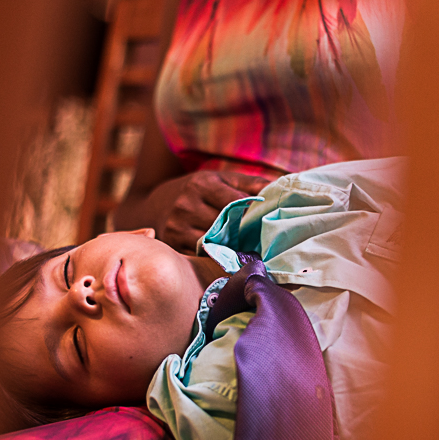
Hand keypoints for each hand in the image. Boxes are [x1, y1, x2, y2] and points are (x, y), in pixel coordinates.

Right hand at [146, 171, 268, 252]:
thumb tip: (283, 186)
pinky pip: (200, 257)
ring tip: (249, 254)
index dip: (253, 216)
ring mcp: (178, 226)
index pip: (235, 203)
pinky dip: (216, 259)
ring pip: (213, 244)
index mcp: (203, 184)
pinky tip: (229, 260)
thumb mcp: (222, 179)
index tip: (269, 225)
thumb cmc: (199, 191)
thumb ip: (252, 184)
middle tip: (265, 245)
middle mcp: (187, 205)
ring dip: (232, 251)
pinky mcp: (173, 244)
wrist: (155, 204)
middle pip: (225, 226)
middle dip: (245, 235)